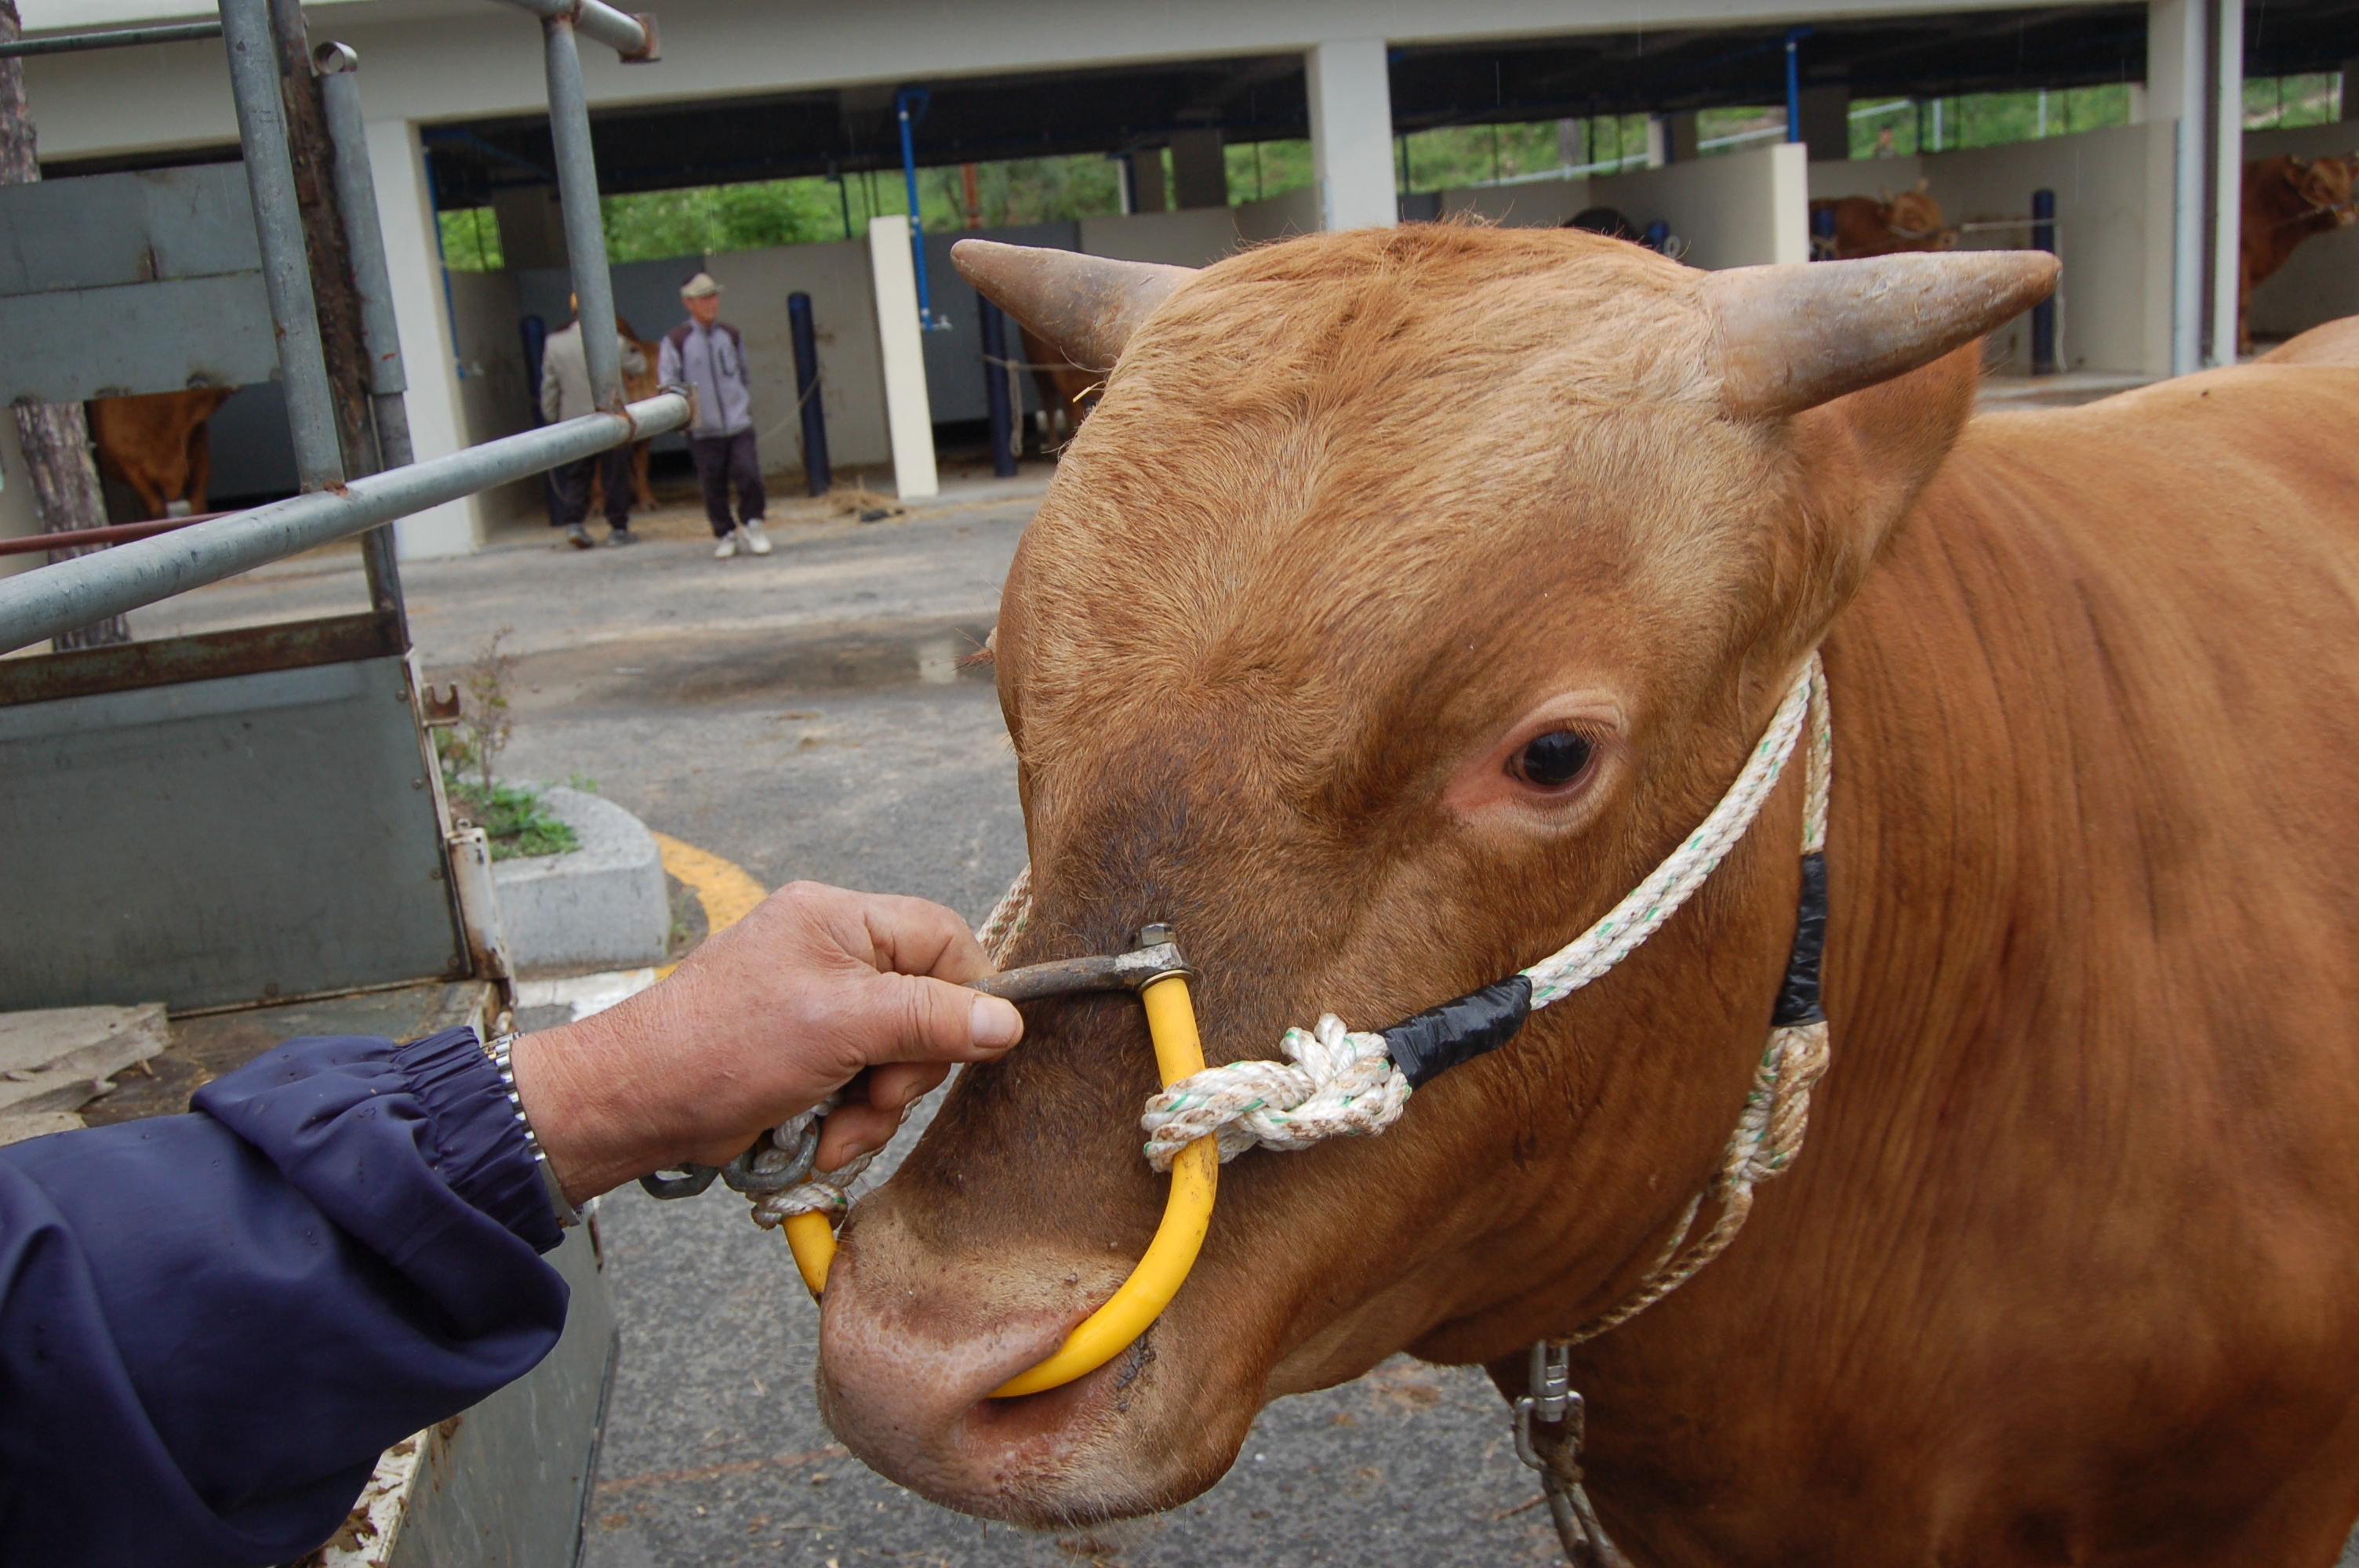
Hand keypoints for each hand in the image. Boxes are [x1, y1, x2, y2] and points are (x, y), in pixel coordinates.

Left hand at [507, 881, 1022, 1202]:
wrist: (632, 1105)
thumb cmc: (720, 1049)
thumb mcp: (839, 1027)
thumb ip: (929, 1018)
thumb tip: (1007, 1020)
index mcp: (839, 918)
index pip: (944, 938)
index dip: (964, 994)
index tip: (955, 1046)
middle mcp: (832, 952)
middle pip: (927, 1006)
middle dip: (906, 1068)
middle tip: (873, 1094)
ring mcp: (818, 1005)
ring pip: (897, 1055)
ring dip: (877, 1106)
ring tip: (836, 1130)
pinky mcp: (805, 1053)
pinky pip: (861, 1083)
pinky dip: (849, 1119)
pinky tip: (821, 1139)